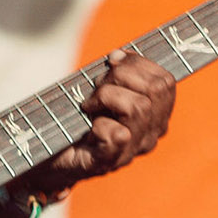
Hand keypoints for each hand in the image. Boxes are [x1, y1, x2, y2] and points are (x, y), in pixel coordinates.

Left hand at [30, 49, 174, 193]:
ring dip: (107, 96)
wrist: (51, 154)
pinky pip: (118, 134)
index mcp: (154, 114)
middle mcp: (150, 133)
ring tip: (90, 105)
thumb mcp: (100, 88)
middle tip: (97, 85)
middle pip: (155, 90)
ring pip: (140, 107)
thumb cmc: (76, 116)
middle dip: (121, 75)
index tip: (112, 61)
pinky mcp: (110, 161)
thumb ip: (116, 71)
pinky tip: (87, 127)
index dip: (138, 63)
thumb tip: (117, 56)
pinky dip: (99, 123)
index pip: (165, 82)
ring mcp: (133, 150)